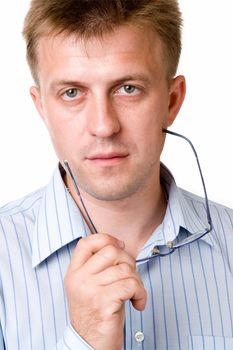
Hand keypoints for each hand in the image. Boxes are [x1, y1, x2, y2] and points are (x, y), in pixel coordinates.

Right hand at [64, 233, 146, 349]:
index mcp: (74, 273)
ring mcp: (89, 290)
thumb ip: (98, 266)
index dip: (106, 238)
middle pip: (111, 251)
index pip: (86, 243)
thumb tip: (119, 246)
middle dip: (128, 261)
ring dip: (137, 281)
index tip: (120, 246)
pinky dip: (141, 294)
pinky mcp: (103, 302)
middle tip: (130, 277)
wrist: (89, 346)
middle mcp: (79, 279)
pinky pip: (131, 285)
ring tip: (134, 294)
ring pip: (125, 269)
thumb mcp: (90, 287)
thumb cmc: (96, 316)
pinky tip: (137, 303)